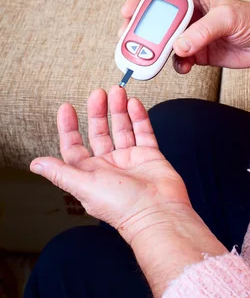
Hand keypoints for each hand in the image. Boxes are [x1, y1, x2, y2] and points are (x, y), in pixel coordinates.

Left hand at [30, 87, 190, 244]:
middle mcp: (109, 165)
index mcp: (90, 174)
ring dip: (118, 109)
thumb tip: (35, 164)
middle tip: (98, 94)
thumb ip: (61, 172)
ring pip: (121, 128)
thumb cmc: (122, 206)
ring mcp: (130, 159)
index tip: (67, 109)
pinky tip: (134, 104)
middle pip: (99, 132)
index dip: (69, 128)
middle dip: (98, 112)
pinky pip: (143, 131)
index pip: (74, 147)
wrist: (158, 212)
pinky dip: (138, 117)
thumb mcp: (85, 186)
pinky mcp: (149, 155)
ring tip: (118, 92)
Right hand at [121, 0, 249, 72]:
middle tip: (128, 43)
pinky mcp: (199, 53)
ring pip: (165, 43)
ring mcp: (192, 35)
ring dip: (156, 52)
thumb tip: (179, 47)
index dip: (140, 2)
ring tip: (150, 61)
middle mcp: (189, 16)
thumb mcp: (228, 18)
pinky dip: (177, 65)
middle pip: (156, 22)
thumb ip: (202, 31)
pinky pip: (179, 59)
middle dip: (140, 32)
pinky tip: (184, 67)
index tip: (127, 12)